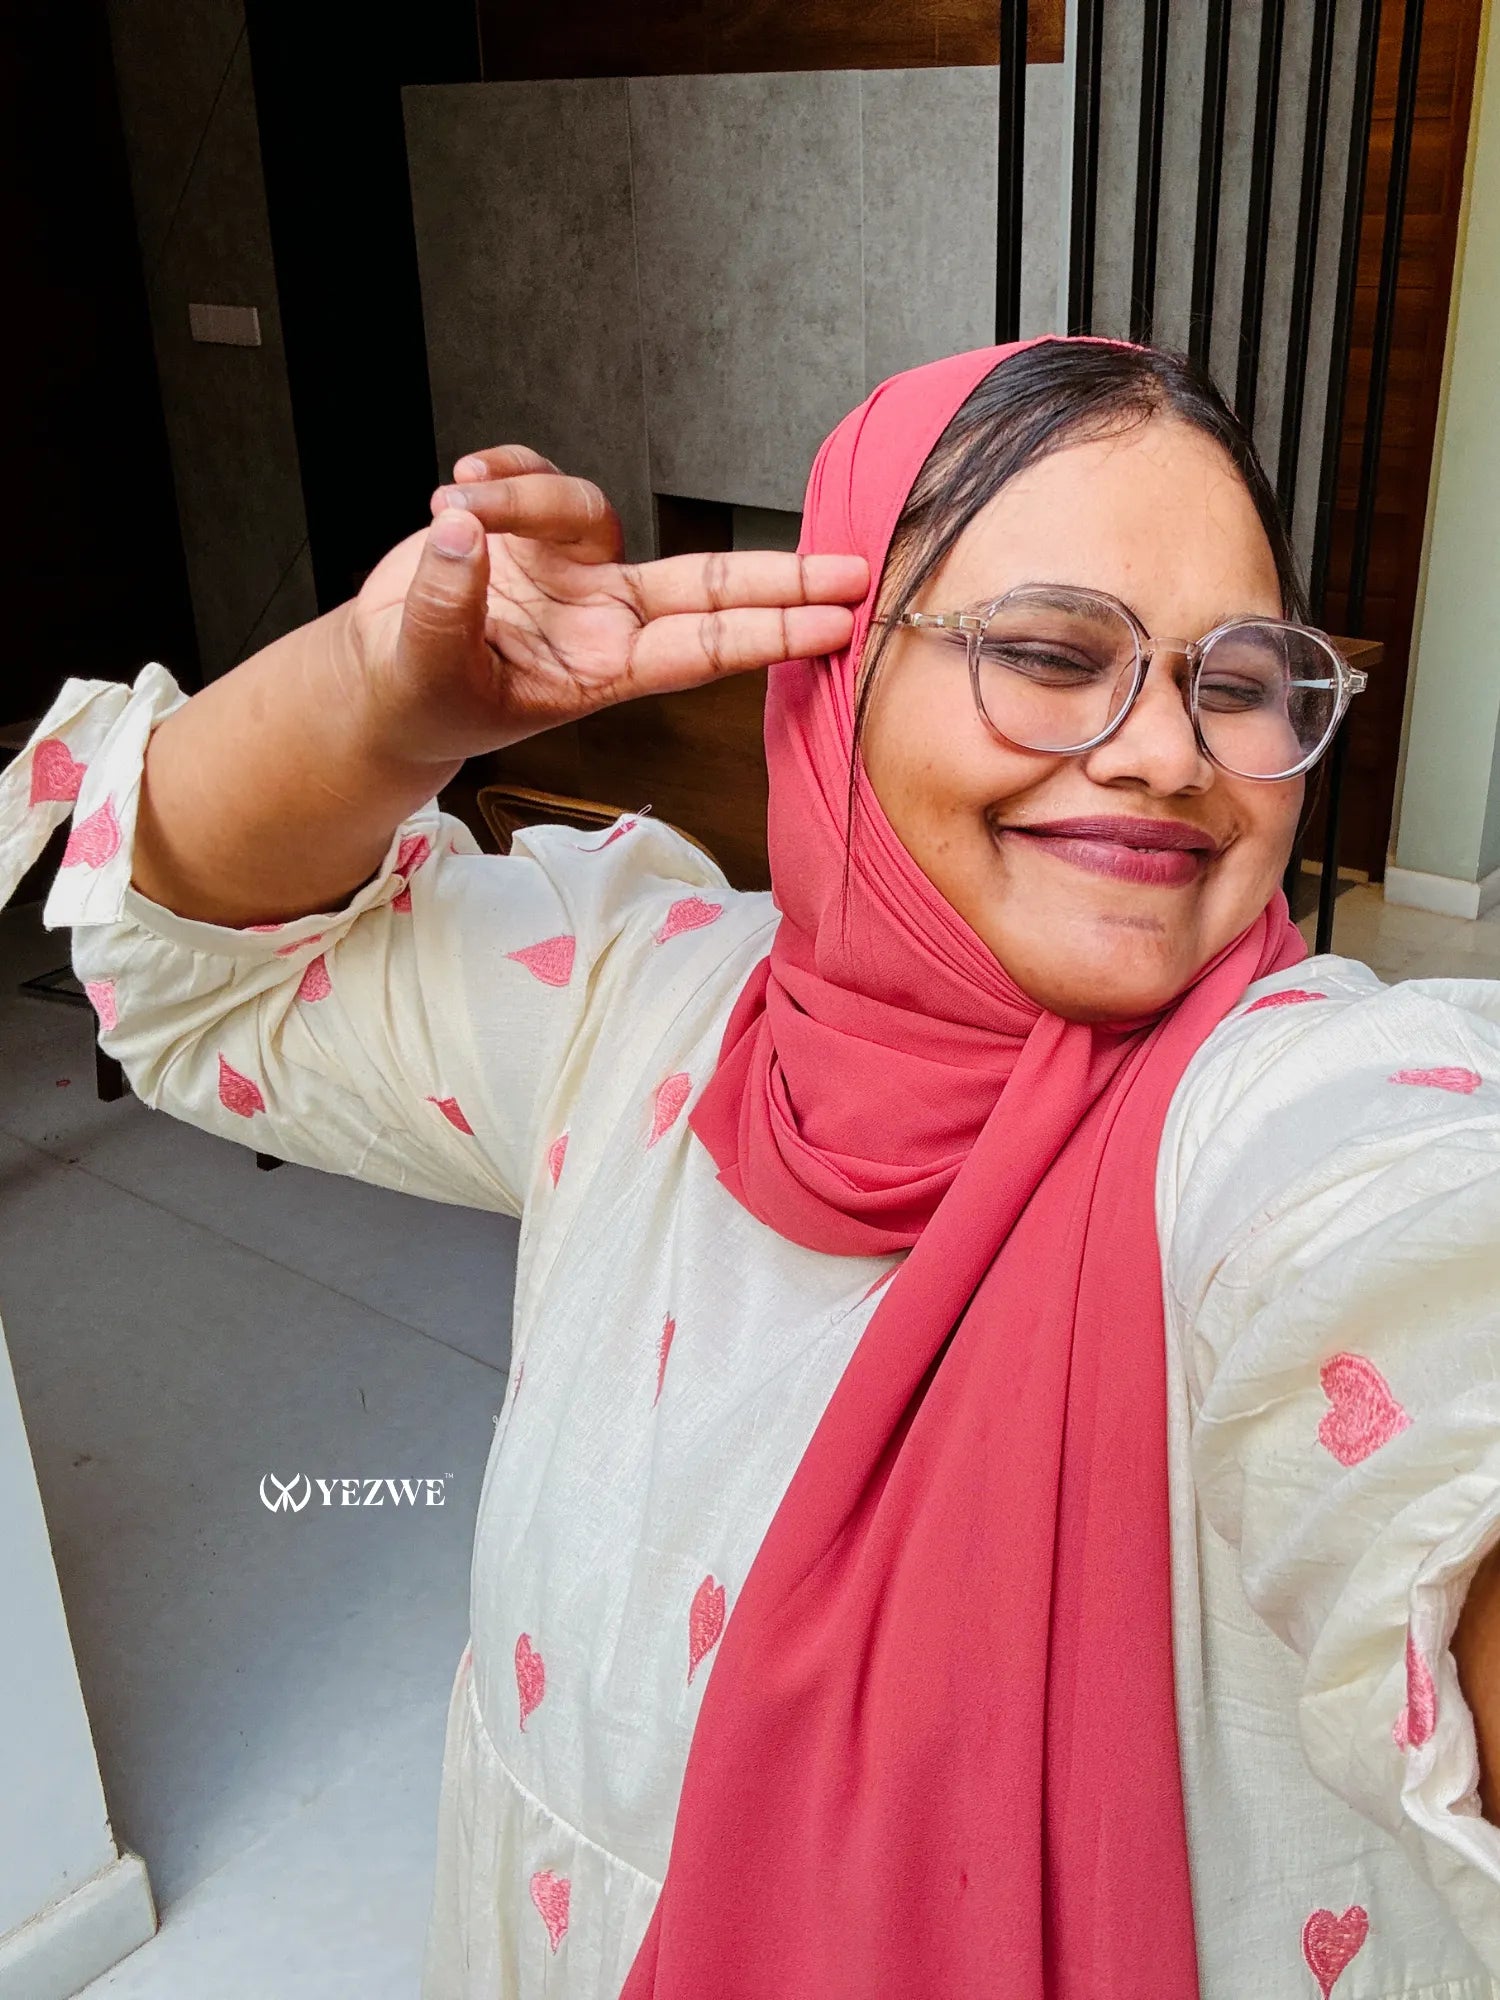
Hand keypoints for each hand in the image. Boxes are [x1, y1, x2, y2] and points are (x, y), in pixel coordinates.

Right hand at [349, 445, 868, 767]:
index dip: (768, 632)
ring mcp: (572, 572)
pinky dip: (503, 472)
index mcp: (599, 668)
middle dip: (779, 575)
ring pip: (585, 505)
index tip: (836, 621)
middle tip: (852, 566)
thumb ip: (447, 605)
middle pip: (707, 585)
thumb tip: (462, 533)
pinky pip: (535, 478)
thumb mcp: (428, 670)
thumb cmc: (419, 701)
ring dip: (521, 497)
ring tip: (455, 511)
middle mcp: (602, 617)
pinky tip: (459, 489)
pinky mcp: (530, 535)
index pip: (701, 649)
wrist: (379, 684)